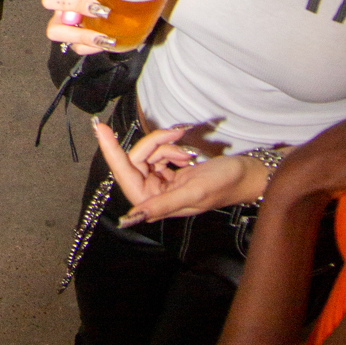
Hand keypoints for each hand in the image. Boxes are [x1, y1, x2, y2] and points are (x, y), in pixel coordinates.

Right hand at [42, 0, 115, 53]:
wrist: (129, 16)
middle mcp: (62, 2)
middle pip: (49, 0)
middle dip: (74, 4)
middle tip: (98, 7)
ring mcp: (65, 24)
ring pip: (54, 29)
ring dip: (77, 31)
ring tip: (101, 32)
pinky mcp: (75, 42)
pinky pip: (75, 47)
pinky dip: (90, 46)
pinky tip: (107, 41)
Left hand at [92, 120, 264, 223]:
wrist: (245, 174)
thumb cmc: (225, 184)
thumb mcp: (194, 192)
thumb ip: (163, 204)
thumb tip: (134, 215)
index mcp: (156, 204)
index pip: (125, 177)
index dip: (112, 153)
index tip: (100, 129)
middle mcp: (154, 195)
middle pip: (136, 160)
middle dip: (154, 145)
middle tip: (175, 135)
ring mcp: (160, 183)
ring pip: (147, 154)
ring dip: (165, 146)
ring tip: (187, 152)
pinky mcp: (167, 172)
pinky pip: (157, 153)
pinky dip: (170, 147)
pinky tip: (187, 154)